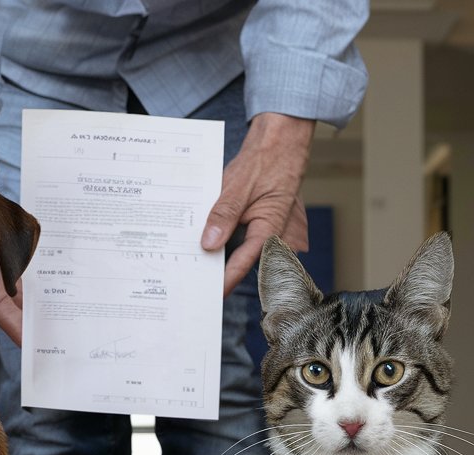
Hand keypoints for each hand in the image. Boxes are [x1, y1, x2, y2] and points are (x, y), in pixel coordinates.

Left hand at [200, 113, 314, 295]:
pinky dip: (219, 241)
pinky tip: (200, 243)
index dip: (225, 281)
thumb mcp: (239, 185)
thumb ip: (224, 214)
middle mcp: (267, 234)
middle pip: (240, 262)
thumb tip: (209, 244)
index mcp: (269, 228)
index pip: (244, 263)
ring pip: (237, 252)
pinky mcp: (252, 222)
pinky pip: (235, 238)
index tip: (210, 294)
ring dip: (217, 259)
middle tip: (194, 286)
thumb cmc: (266, 159)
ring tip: (193, 269)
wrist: (280, 139)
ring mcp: (259, 229)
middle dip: (217, 274)